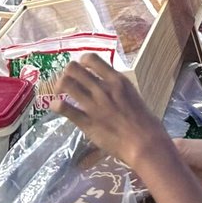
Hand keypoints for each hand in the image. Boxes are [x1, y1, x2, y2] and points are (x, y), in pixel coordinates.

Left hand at [53, 54, 168, 167]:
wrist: (145, 143)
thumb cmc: (144, 121)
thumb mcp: (132, 95)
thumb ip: (117, 88)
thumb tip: (107, 84)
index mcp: (116, 80)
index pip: (91, 59)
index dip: (82, 62)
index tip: (81, 68)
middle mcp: (103, 89)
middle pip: (73, 69)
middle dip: (67, 73)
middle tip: (67, 80)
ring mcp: (93, 105)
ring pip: (66, 84)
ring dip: (59, 86)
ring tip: (59, 92)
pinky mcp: (86, 122)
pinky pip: (64, 108)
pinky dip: (56, 105)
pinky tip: (55, 106)